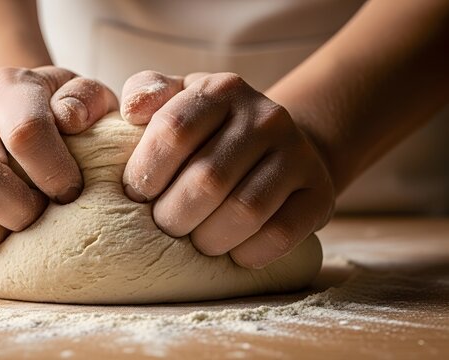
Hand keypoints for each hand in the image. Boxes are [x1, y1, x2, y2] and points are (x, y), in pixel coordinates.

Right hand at [0, 66, 117, 263]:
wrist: (11, 110)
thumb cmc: (58, 114)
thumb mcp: (84, 97)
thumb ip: (89, 99)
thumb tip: (70, 118)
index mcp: (9, 88)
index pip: (26, 132)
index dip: (55, 174)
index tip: (72, 193)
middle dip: (19, 212)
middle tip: (40, 217)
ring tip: (12, 234)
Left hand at [121, 71, 334, 268]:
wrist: (279, 150)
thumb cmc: (211, 131)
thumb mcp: (178, 99)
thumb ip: (146, 92)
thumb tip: (132, 110)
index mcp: (221, 90)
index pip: (173, 131)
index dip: (146, 172)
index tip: (137, 194)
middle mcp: (265, 117)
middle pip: (207, 179)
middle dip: (173, 216)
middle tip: (165, 225)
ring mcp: (297, 155)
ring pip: (244, 210)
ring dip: (208, 239)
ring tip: (195, 240)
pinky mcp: (318, 193)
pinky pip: (280, 234)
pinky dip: (247, 253)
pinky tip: (232, 250)